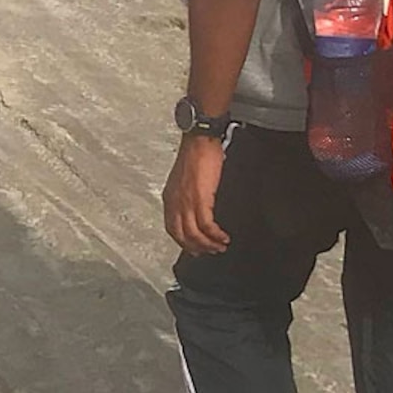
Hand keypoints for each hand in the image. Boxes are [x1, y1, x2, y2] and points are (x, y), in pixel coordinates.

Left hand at [163, 133, 231, 256]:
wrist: (200, 141)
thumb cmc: (196, 154)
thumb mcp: (185, 179)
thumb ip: (187, 195)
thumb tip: (197, 207)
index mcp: (169, 197)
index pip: (171, 227)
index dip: (183, 242)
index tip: (194, 249)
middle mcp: (174, 202)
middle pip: (181, 235)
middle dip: (196, 247)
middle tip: (210, 252)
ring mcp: (186, 202)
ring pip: (194, 234)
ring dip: (208, 244)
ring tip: (220, 247)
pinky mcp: (200, 199)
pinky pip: (206, 225)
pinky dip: (215, 235)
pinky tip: (223, 237)